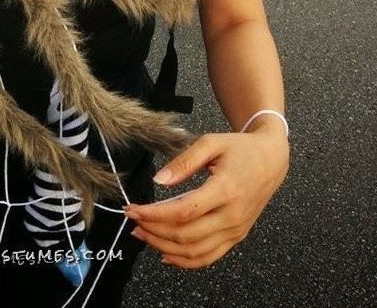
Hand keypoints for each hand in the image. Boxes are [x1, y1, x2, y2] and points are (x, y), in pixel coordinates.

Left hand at [124, 123, 288, 268]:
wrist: (271, 160)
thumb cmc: (240, 148)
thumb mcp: (211, 143)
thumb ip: (183, 161)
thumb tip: (158, 180)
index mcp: (226, 190)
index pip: (184, 211)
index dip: (154, 214)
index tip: (133, 208)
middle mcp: (232, 216)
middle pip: (186, 235)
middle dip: (154, 231)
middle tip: (133, 221)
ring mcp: (236, 230)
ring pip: (195, 251)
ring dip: (164, 247)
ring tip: (143, 235)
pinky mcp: (237, 236)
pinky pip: (209, 257)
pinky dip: (186, 261)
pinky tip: (166, 253)